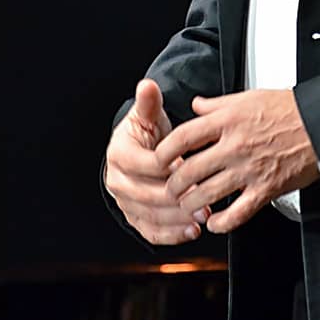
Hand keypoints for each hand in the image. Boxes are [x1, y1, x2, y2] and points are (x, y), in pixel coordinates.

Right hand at [104, 78, 210, 244]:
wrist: (141, 147)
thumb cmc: (147, 130)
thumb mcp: (149, 114)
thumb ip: (149, 102)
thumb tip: (147, 85)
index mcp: (119, 154)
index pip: (146, 164)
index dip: (169, 168)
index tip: (189, 169)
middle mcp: (116, 181)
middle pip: (147, 195)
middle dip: (176, 200)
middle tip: (202, 200)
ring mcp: (124, 201)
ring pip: (149, 216)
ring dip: (176, 220)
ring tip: (202, 218)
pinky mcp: (134, 216)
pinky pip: (150, 231)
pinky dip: (170, 235)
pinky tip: (190, 232)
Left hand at [155, 89, 319, 233]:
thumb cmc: (288, 109)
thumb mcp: (249, 97)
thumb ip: (218, 104)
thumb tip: (196, 105)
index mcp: (228, 120)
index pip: (182, 138)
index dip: (163, 153)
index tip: (159, 160)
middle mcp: (234, 145)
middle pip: (188, 171)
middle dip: (173, 185)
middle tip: (172, 189)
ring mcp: (249, 169)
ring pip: (206, 195)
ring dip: (191, 205)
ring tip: (189, 205)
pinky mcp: (265, 189)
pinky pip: (236, 213)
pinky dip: (221, 223)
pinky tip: (215, 222)